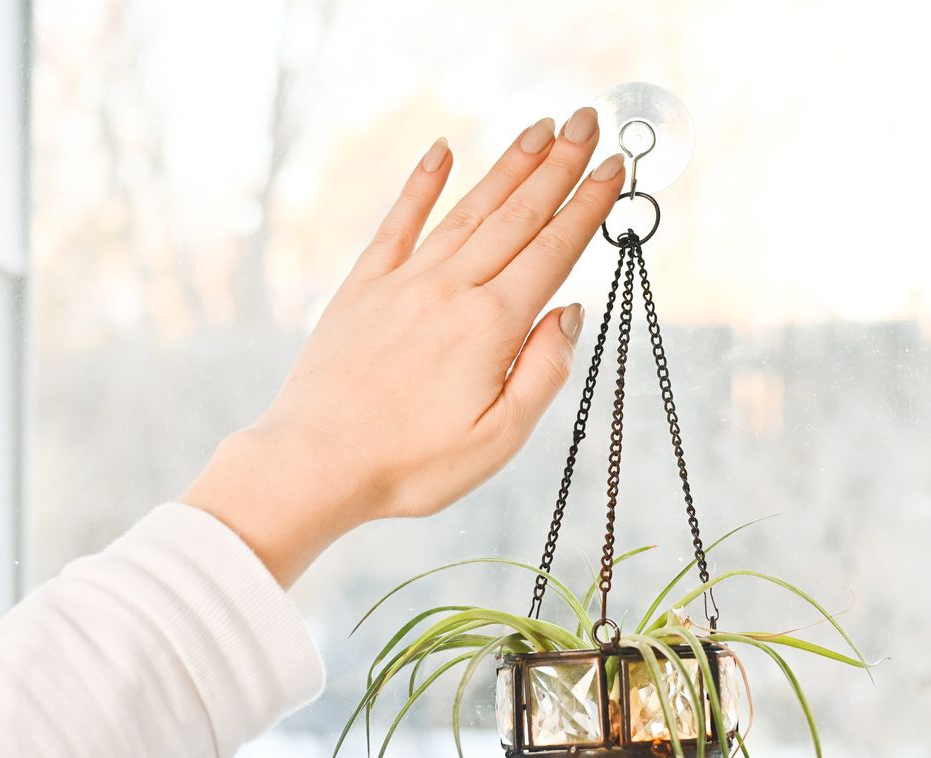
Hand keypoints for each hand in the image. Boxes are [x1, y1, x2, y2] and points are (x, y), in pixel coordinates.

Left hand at [182, 107, 625, 586]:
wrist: (315, 463)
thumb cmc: (411, 464)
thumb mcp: (499, 439)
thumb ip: (544, 371)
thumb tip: (570, 312)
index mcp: (492, 326)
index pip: (554, 251)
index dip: (588, 206)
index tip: (614, 167)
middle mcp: (451, 290)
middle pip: (517, 215)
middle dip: (559, 165)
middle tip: (588, 120)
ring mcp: (404, 282)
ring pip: (469, 209)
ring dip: (508, 165)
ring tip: (540, 128)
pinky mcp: (363, 287)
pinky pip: (399, 222)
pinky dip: (423, 184)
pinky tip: (442, 151)